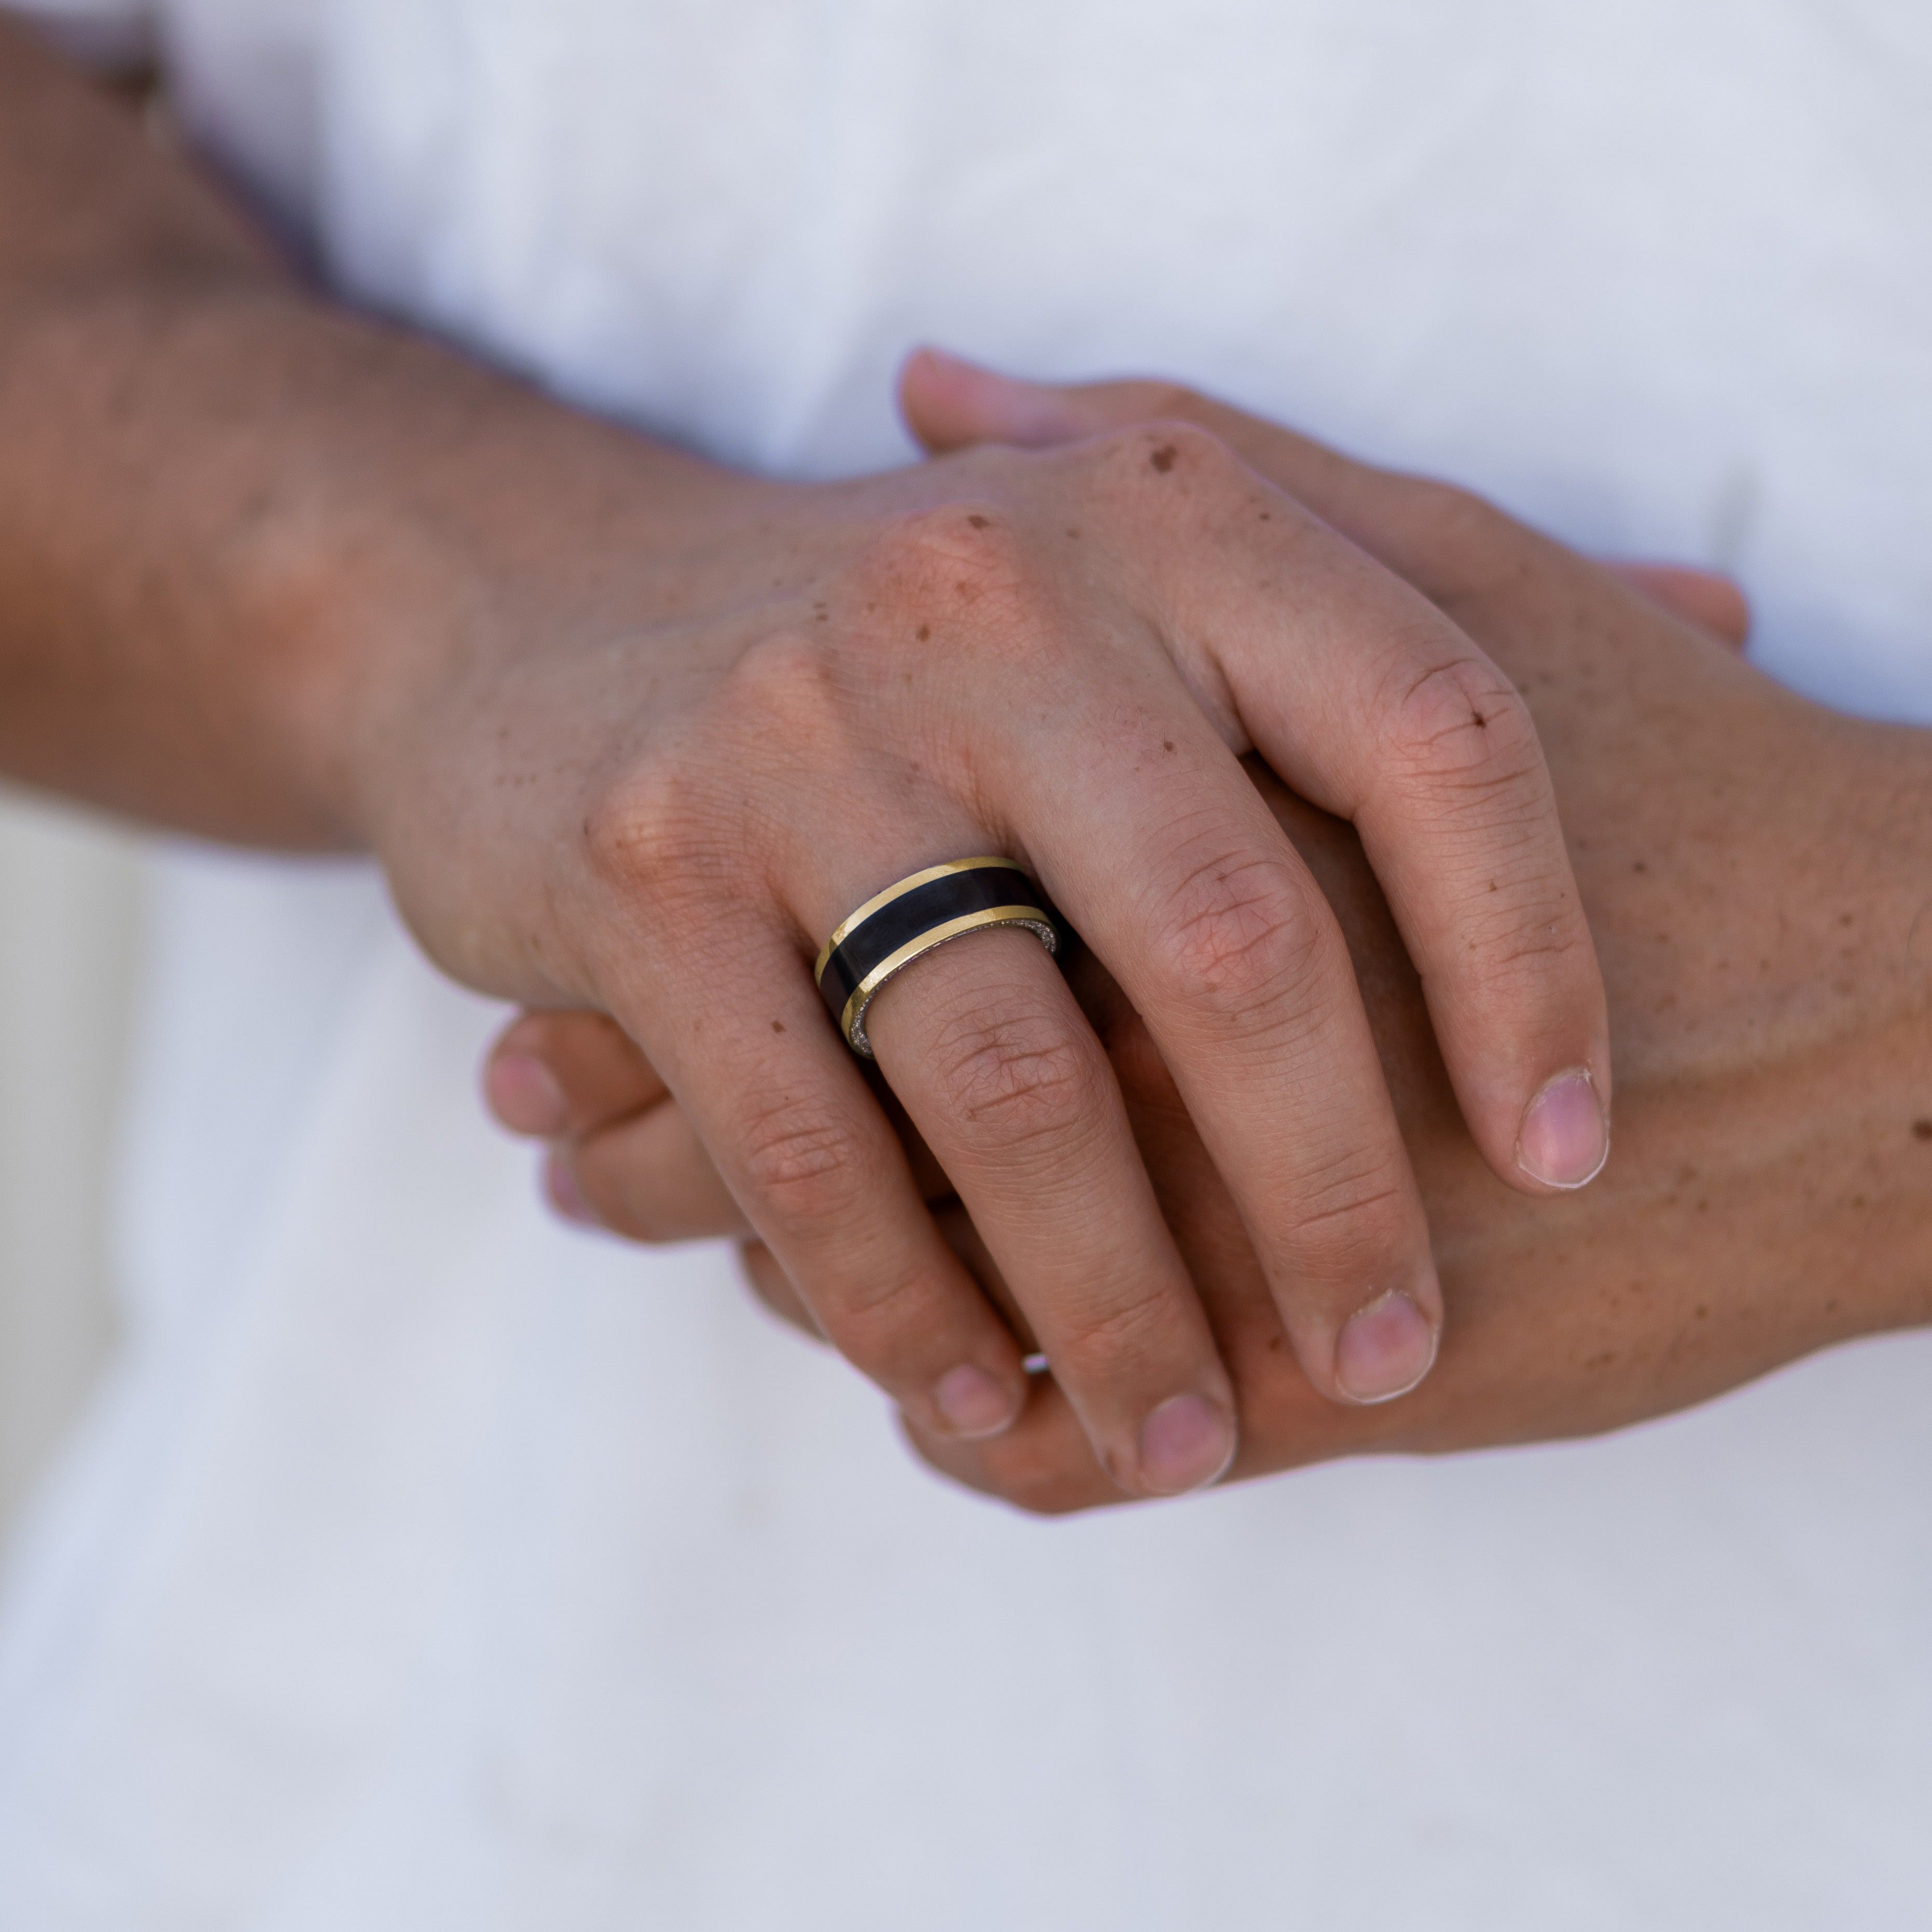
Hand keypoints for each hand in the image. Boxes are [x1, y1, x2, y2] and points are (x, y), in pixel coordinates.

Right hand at [487, 369, 1931, 1511]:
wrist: (538, 611)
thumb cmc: (911, 639)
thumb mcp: (1139, 558)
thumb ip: (1403, 594)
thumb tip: (1717, 621)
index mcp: (1160, 521)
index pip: (1427, 732)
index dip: (1530, 959)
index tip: (1565, 1153)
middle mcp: (984, 594)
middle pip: (1226, 938)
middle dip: (1324, 1193)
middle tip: (1387, 1347)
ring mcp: (792, 731)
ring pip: (1004, 1079)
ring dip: (1114, 1300)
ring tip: (1189, 1437)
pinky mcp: (636, 870)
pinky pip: (808, 1147)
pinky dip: (906, 1302)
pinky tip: (981, 1399)